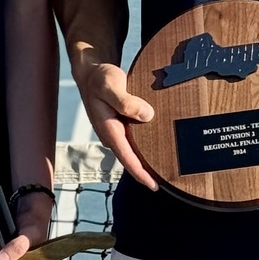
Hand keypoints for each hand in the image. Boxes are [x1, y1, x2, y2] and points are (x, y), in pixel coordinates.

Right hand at [74, 60, 158, 189]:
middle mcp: (111, 135)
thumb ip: (126, 101)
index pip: (126, 157)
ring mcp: (115, 132)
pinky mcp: (120, 126)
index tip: (154, 185)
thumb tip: (147, 115)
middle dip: (146, 173)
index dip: (140, 173)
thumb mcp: (111, 85)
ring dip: (145, 162)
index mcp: (108, 129)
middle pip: (130, 160)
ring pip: (132, 152)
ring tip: (164, 172)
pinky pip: (133, 142)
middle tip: (167, 183)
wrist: (91, 74)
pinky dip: (144, 149)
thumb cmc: (101, 79)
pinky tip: (156, 150)